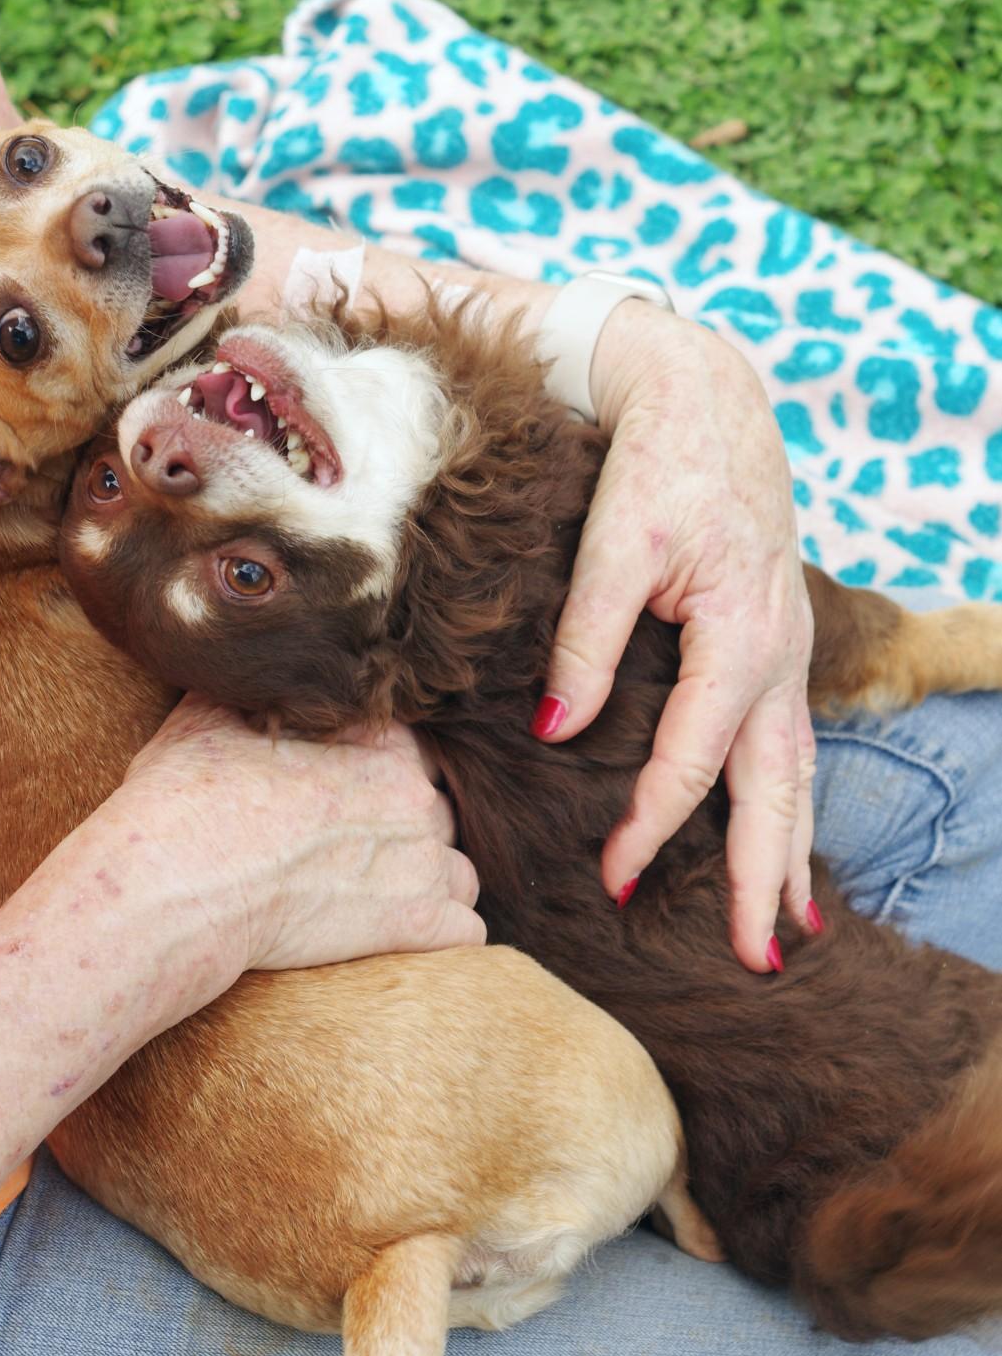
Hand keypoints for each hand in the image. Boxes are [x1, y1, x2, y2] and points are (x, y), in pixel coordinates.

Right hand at [73, 696, 482, 1033]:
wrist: (177, 884)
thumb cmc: (185, 796)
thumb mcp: (212, 713)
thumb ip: (257, 691)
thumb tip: (255, 667)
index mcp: (378, 741)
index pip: (415, 750)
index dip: (383, 773)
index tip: (350, 799)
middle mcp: (413, 796)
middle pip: (438, 811)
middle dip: (407, 830)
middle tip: (354, 855)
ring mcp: (421, 863)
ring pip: (460, 872)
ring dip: (432, 884)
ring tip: (379, 899)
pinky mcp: (416, 927)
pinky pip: (467, 933)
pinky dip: (444, 936)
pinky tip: (405, 938)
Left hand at [538, 302, 816, 972]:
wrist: (705, 395)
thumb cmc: (657, 462)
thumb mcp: (613, 547)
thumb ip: (585, 642)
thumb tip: (557, 731)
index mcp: (740, 638)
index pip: (693, 760)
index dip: (653, 826)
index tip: (615, 880)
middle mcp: (779, 655)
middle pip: (778, 788)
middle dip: (768, 878)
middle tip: (756, 960)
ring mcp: (787, 649)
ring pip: (798, 769)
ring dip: (793, 849)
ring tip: (789, 924)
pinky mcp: (775, 640)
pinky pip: (791, 736)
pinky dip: (790, 795)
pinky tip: (783, 830)